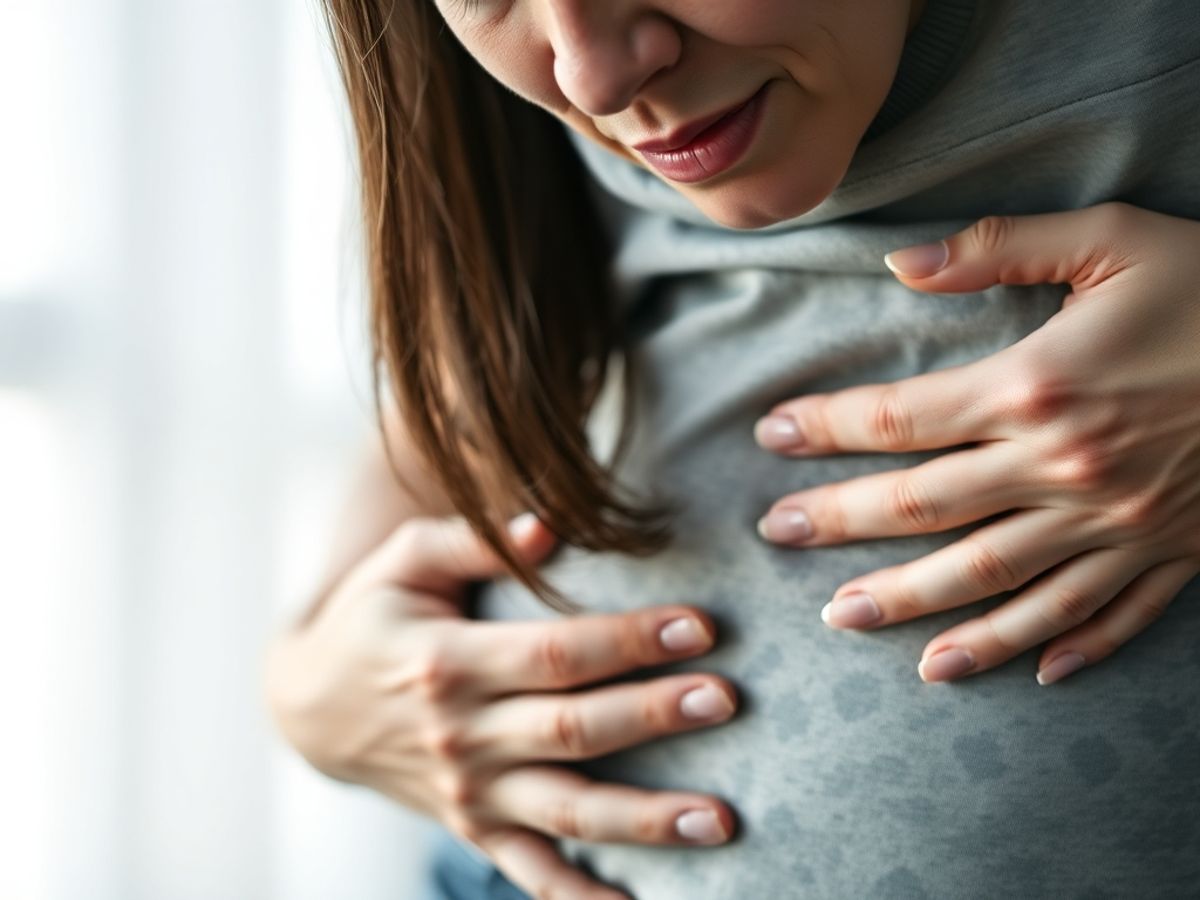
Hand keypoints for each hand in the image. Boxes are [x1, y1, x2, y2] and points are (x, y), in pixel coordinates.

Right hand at [265, 513, 736, 899]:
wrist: (308, 707)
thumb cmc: (371, 617)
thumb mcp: (405, 562)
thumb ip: (473, 540)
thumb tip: (547, 528)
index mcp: (448, 662)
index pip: (555, 653)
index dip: (629, 640)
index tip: (698, 625)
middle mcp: (460, 734)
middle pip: (574, 730)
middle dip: (655, 715)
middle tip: (726, 700)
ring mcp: (467, 791)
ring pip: (567, 810)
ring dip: (644, 818)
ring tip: (718, 819)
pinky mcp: (471, 827)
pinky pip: (530, 871)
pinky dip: (579, 896)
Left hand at [754, 202, 1199, 685]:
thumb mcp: (1114, 239)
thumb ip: (999, 248)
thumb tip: (900, 263)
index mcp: (1039, 387)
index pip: (899, 417)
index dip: (826, 426)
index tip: (771, 434)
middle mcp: (1065, 470)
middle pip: (923, 510)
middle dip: (840, 522)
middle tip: (776, 535)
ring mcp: (1119, 524)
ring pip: (994, 582)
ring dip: (914, 607)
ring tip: (846, 620)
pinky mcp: (1174, 553)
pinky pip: (1107, 616)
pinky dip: (1061, 646)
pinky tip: (1017, 671)